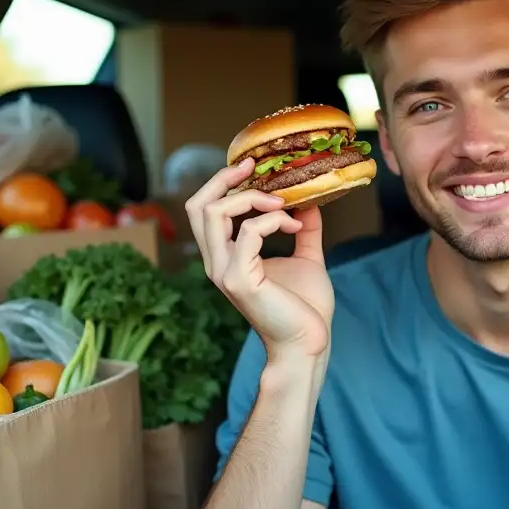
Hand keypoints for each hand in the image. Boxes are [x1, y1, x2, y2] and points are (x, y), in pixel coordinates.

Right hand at [186, 158, 333, 358]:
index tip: (253, 166)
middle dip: (224, 179)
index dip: (222, 182)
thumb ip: (303, 231)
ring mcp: (225, 272)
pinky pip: (247, 233)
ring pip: (214, 213)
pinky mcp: (240, 280)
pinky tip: (293, 227)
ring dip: (252, 198)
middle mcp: (217, 263)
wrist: (310, 342)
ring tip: (283, 203)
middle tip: (256, 167)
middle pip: (198, 206)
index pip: (203, 209)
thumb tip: (309, 202)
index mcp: (225, 257)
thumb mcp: (305, 258)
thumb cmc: (305, 307)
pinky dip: (271, 220)